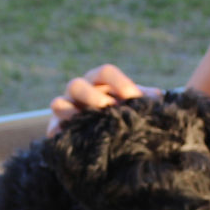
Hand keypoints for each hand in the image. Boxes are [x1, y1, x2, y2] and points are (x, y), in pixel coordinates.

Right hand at [47, 64, 161, 134]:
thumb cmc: (124, 112)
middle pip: (77, 85)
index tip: (133, 96)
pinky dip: (58, 132)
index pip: (105, 72)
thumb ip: (145, 99)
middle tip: (109, 108)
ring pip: (59, 104)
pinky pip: (53, 128)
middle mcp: (80, 91)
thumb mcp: (135, 104)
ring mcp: (66, 109)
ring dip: (71, 112)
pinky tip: (68, 137)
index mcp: (100, 81)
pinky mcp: (57, 128)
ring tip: (87, 121)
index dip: (118, 82)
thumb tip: (156, 97)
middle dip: (92, 97)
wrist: (109, 135)